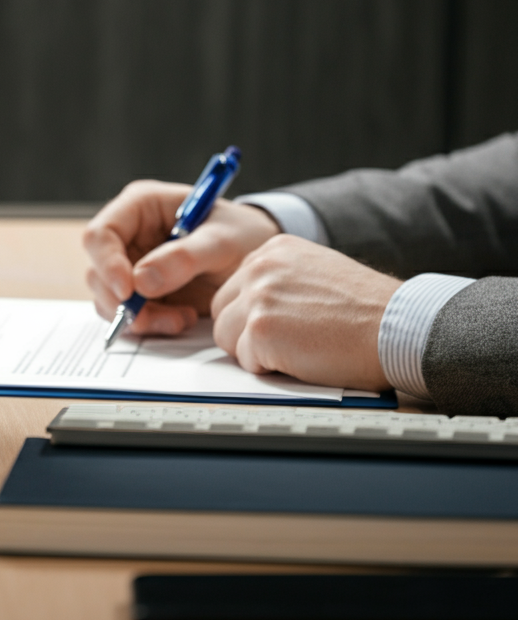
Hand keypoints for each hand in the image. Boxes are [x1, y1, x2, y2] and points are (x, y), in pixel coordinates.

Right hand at [83, 180, 279, 333]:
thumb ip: (184, 257)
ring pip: (108, 297)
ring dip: (137, 317)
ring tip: (179, 319)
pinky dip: (148, 325)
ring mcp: (131, 264)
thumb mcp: (223, 240)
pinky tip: (180, 319)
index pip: (101, 233)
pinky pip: (127, 314)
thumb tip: (141, 281)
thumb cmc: (242, 234)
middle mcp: (128, 234)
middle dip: (119, 299)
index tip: (129, 291)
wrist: (259, 257)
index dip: (107, 263)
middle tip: (149, 318)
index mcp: (140, 206)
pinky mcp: (141, 291)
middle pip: (97, 270)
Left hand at [211, 234, 401, 390]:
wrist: (397, 327)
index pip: (235, 288)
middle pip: (222, 311)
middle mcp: (260, 266)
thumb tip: (250, 303)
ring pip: (226, 338)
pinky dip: (270, 370)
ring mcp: (258, 296)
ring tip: (298, 348)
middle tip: (288, 342)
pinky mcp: (260, 328)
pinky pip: (245, 361)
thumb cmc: (368, 310)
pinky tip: (303, 358)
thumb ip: (280, 280)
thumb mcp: (317, 273)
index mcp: (273, 249)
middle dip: (246, 333)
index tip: (278, 325)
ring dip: (256, 352)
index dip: (252, 315)